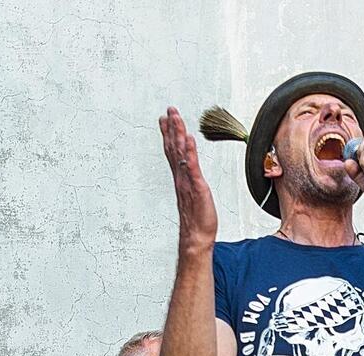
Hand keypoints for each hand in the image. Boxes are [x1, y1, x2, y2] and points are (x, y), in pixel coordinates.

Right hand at [159, 107, 217, 250]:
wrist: (197, 236)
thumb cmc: (198, 218)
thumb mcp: (194, 195)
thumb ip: (191, 181)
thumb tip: (189, 170)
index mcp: (181, 178)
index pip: (173, 152)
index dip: (169, 134)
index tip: (165, 119)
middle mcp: (181, 177)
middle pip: (174, 148)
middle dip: (171, 128)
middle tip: (169, 111)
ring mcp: (187, 181)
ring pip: (180, 154)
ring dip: (178, 134)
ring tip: (176, 117)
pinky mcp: (196, 187)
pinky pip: (192, 167)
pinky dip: (190, 152)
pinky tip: (188, 139)